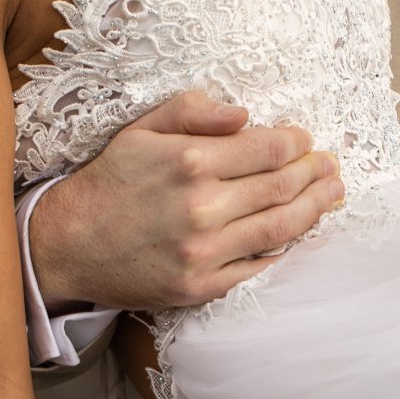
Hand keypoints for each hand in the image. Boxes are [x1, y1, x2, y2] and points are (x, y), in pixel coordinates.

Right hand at [30, 90, 345, 312]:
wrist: (68, 245)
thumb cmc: (109, 181)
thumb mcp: (140, 130)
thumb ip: (193, 111)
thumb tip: (245, 113)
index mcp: (190, 162)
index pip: (267, 149)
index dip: (296, 143)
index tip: (305, 140)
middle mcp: (202, 207)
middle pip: (282, 186)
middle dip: (316, 173)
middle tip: (332, 167)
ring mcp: (203, 251)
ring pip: (280, 227)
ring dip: (314, 209)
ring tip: (332, 195)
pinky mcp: (200, 287)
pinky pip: (257, 267)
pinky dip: (282, 249)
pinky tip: (296, 234)